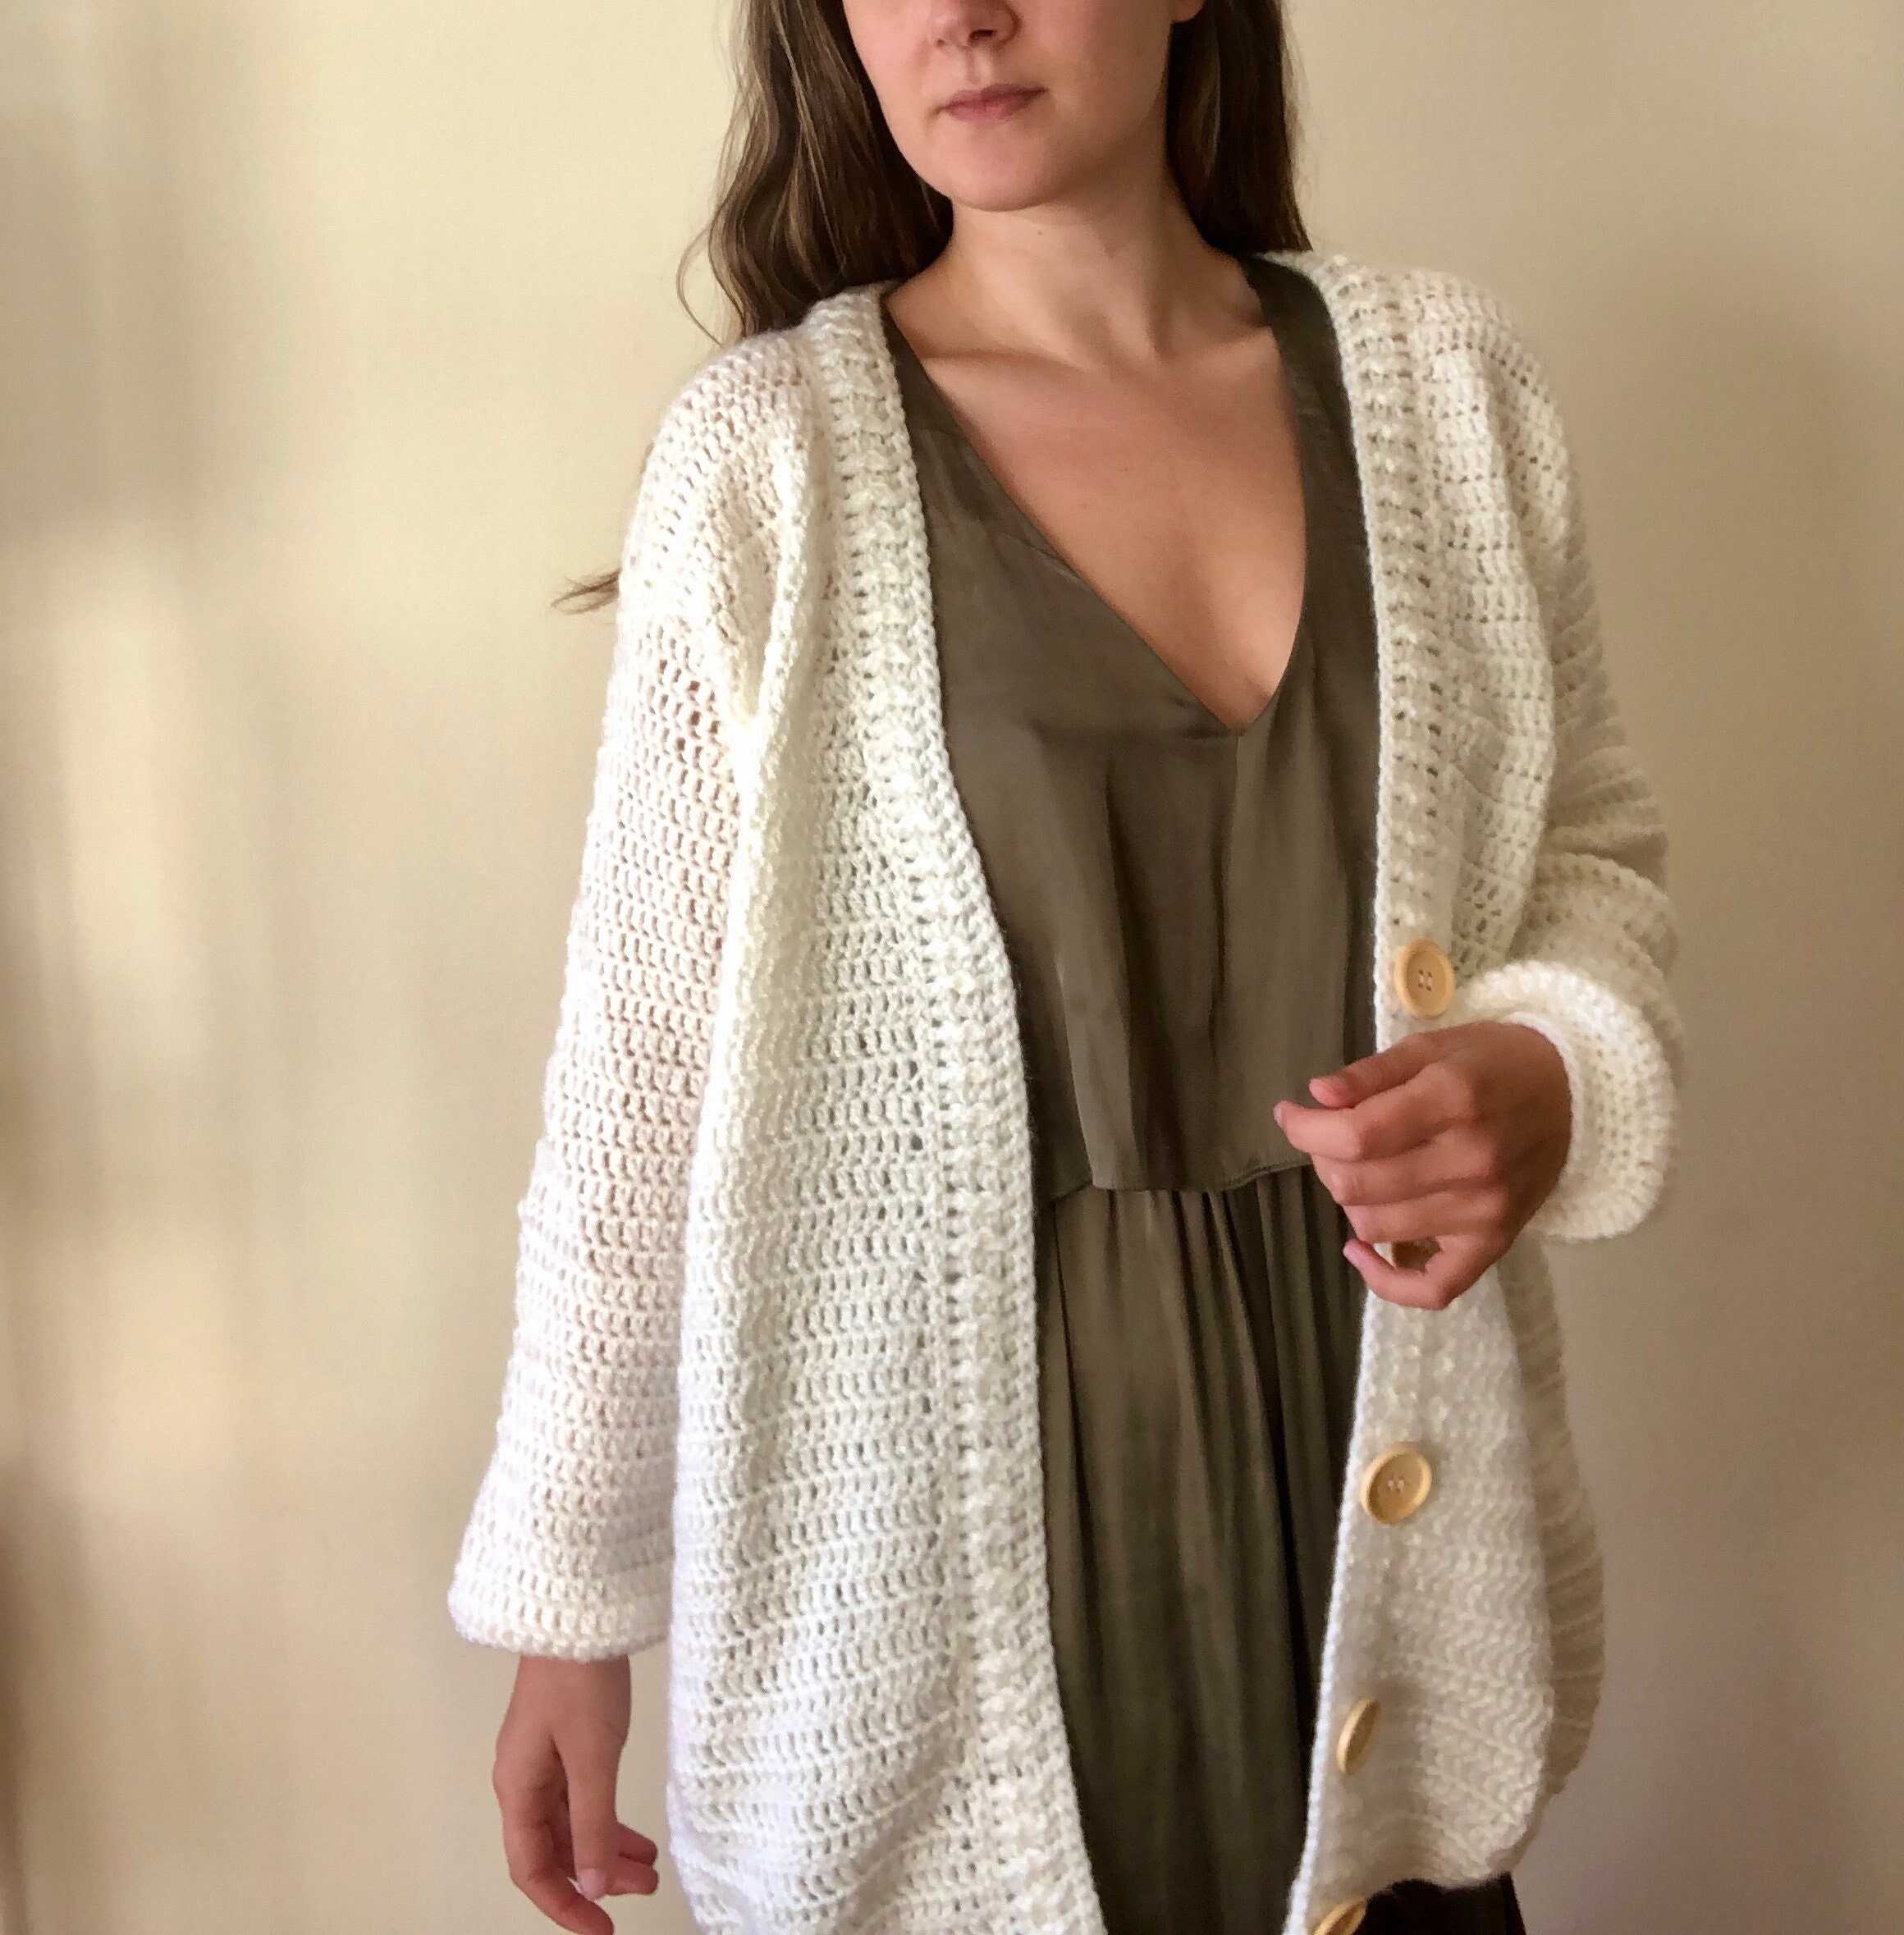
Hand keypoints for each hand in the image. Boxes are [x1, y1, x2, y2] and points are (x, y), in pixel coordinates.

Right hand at [492, 1653, 658, 1930]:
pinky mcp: (565, 1740)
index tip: (603, 1929)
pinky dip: (609, 1818)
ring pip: (573, 1823)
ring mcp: (544, 1759)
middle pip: (555, 1848)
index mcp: (517, 1788)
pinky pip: (583, 1795)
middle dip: (597, 1876)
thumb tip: (595, 1884)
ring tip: (651, 1867)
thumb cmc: (579, 1680)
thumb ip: (594, 1824)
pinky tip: (638, 1832)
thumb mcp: (592, 1758)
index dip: (565, 1905)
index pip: (532, 1868)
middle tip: (643, 1892)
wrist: (577, 1612)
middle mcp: (524, 1779)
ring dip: (608, 1848)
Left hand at [1273, 1020, 1570, 1310]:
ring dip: (1350, 1201)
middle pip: (1357, 1186)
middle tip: (1329, 1139)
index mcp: (1452, 1100)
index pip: (1355, 1135)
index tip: (1291, 1115)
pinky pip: (1432, 1289)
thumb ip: (1371, 1073)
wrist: (1575, 1091)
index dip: (1306, 1129)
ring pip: (1377, 1228)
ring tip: (1359, 1172)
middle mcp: (1471, 1161)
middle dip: (1324, 1160)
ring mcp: (1486, 1210)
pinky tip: (1360, 1251)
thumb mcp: (1432, 1047)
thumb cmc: (1494, 1062)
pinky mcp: (1495, 1243)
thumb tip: (1318, 1096)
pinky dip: (1386, 1281)